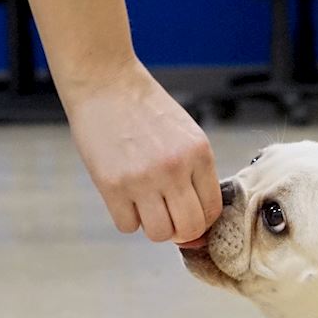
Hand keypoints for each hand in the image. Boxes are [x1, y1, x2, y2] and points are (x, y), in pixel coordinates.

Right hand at [61, 60, 222, 244]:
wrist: (105, 83)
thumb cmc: (144, 110)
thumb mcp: (185, 134)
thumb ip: (194, 174)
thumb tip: (196, 228)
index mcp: (199, 154)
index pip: (212, 210)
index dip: (200, 221)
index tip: (187, 215)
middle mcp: (175, 168)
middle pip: (189, 229)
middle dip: (179, 231)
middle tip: (166, 216)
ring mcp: (143, 179)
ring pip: (159, 234)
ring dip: (152, 226)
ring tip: (143, 204)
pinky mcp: (112, 185)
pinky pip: (127, 226)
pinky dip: (126, 218)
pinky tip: (124, 196)